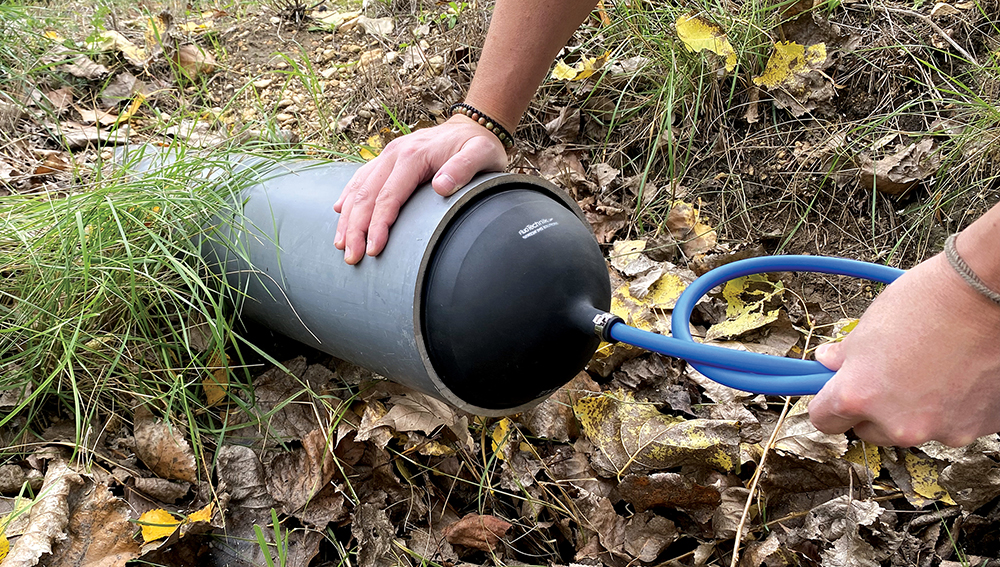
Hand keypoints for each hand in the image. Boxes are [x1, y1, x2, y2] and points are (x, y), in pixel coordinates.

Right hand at [333, 114, 507, 263]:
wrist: (471, 126)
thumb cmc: (478, 145)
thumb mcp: (481, 154)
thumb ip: (463, 168)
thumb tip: (441, 187)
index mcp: (413, 155)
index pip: (388, 196)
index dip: (378, 225)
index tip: (374, 250)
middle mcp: (394, 153)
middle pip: (366, 195)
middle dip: (356, 229)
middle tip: (353, 258)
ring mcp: (388, 155)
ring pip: (358, 188)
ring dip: (347, 218)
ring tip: (341, 245)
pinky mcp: (387, 159)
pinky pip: (361, 178)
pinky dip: (348, 196)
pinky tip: (340, 212)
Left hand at [808, 253, 999, 446]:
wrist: (986, 294)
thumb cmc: (927, 303)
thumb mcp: (868, 325)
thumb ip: (845, 355)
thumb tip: (829, 362)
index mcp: (858, 396)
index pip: (824, 420)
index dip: (827, 406)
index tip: (832, 397)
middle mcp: (896, 423)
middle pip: (869, 431)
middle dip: (872, 409)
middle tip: (887, 376)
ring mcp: (939, 430)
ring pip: (910, 430)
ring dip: (912, 411)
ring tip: (928, 370)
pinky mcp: (975, 429)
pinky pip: (949, 425)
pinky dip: (948, 409)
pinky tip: (955, 376)